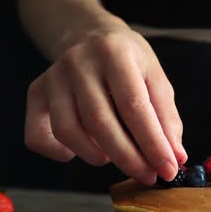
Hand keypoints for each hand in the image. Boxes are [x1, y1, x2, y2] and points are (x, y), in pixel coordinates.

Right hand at [24, 24, 187, 184]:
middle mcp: (79, 62)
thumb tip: (175, 157)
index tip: (168, 169)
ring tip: (115, 157)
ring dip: (96, 155)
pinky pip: (38, 136)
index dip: (152, 143)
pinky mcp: (36, 92)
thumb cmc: (127, 61)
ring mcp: (53, 77)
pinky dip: (60, 153)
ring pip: (68, 131)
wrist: (89, 35)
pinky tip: (80, 150)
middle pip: (100, 122)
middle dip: (127, 158)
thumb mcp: (154, 77)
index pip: (134, 106)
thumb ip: (166, 117)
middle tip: (147, 175)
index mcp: (115, 53)